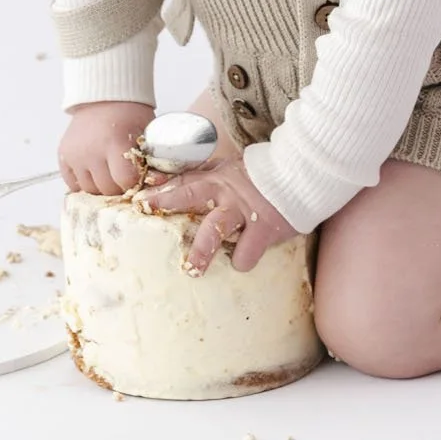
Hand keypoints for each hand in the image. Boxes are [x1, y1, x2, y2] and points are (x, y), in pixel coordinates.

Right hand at [58, 101, 154, 195]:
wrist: (104, 97)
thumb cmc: (129, 115)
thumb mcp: (145, 133)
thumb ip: (148, 160)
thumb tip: (155, 185)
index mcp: (115, 142)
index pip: (125, 181)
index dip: (133, 182)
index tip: (136, 176)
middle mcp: (91, 151)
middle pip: (106, 189)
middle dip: (118, 186)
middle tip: (123, 174)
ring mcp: (75, 154)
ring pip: (89, 190)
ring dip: (100, 185)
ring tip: (108, 171)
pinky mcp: (63, 155)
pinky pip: (72, 184)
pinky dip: (83, 182)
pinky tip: (93, 171)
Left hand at [140, 159, 299, 274]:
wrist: (301, 176)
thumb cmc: (259, 177)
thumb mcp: (228, 170)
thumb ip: (199, 177)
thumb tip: (160, 179)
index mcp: (217, 178)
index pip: (183, 181)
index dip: (161, 190)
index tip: (139, 200)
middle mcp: (226, 193)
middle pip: (191, 195)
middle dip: (168, 203)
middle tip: (148, 212)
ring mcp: (245, 212)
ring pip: (217, 231)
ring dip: (202, 251)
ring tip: (192, 269)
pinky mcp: (265, 230)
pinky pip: (247, 253)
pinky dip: (243, 259)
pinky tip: (243, 257)